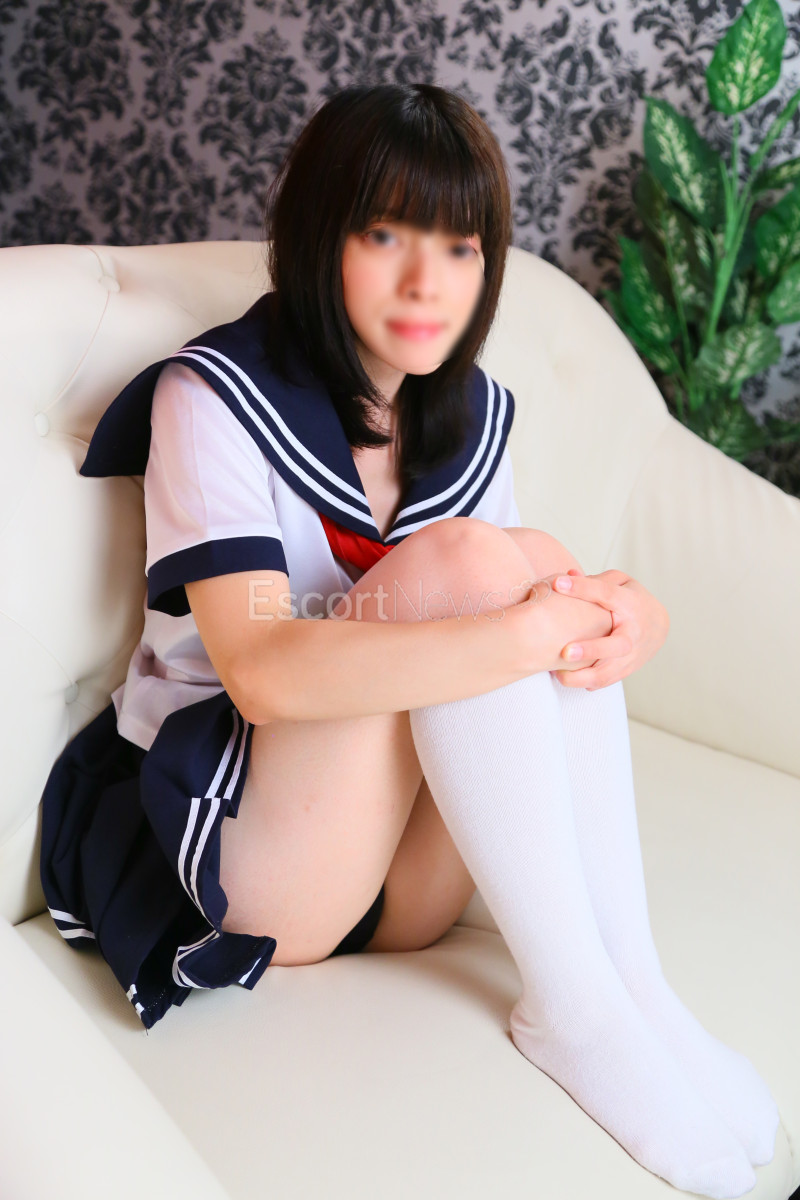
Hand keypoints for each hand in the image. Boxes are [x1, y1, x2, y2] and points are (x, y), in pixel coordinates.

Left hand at [549, 567, 669, 689]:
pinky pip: (606, 681)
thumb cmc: (631, 600)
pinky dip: (587, 682)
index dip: (583, 588)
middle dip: (591, 650)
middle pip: (616, 645)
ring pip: (610, 672)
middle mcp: (633, 632)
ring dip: (583, 677)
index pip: (607, 594)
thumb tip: (565, 578)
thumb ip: (594, 581)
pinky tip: (567, 678)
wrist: (658, 625)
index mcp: (630, 604)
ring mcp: (632, 655)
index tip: (558, 585)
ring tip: (558, 674)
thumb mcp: (620, 583)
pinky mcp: (626, 670)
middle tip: (566, 652)